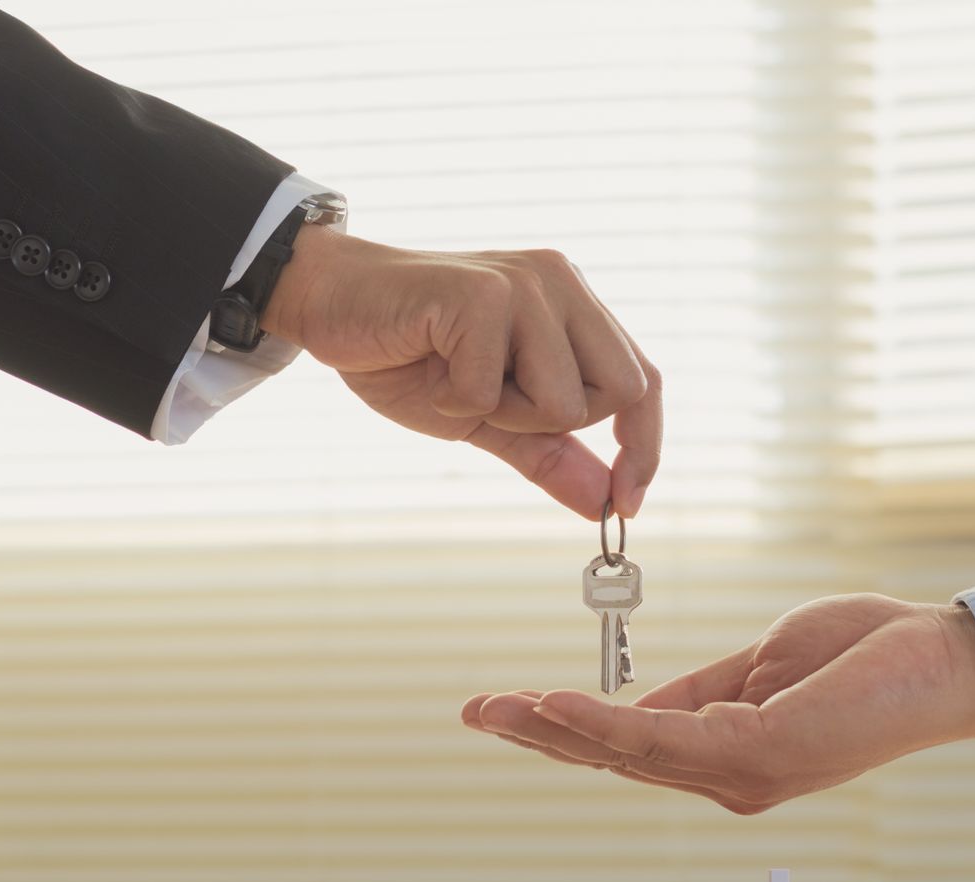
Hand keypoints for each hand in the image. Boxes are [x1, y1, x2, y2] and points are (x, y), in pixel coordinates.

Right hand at [262, 228, 660, 519]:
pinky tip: (427, 362)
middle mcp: (562, 284)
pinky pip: (493, 392)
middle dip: (554, 424)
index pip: (644, 381)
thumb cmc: (411, 357)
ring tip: (454, 376)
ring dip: (501, 413)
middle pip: (619, 393)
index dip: (643, 446)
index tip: (626, 504)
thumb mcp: (491, 419)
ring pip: (563, 401)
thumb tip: (605, 502)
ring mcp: (526, 283)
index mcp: (575, 306)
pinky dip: (455, 401)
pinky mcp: (482, 293)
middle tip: (492, 401)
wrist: (331, 305)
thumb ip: (550, 454)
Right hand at [461, 594, 974, 812]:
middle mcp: (731, 779)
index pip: (630, 747)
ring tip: (496, 707)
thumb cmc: (868, 656)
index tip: (504, 704)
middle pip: (614, 760)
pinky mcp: (763, 756)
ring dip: (554, 729)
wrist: (944, 657)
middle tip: (472, 712)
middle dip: (539, 736)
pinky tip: (559, 704)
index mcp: (729, 756)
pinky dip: (605, 722)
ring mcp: (746, 775)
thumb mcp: (762, 664)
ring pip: (627, 755)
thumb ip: (700, 690)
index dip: (564, 727)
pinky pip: (664, 739)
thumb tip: (635, 706)